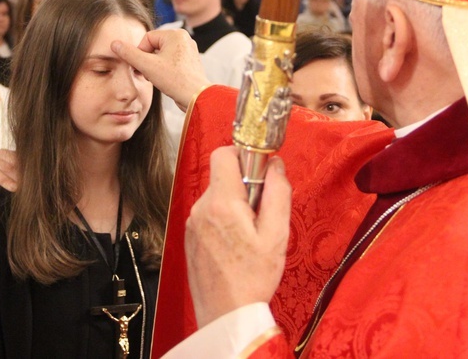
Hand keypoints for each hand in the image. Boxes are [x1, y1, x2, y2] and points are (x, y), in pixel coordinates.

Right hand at [111, 29, 210, 110]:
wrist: (197, 98)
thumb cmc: (175, 80)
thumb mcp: (147, 66)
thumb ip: (129, 54)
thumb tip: (114, 44)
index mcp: (176, 34)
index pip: (147, 39)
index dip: (139, 54)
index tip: (141, 68)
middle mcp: (184, 39)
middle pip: (154, 46)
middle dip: (147, 61)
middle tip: (146, 74)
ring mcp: (188, 51)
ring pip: (161, 55)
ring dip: (154, 67)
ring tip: (156, 78)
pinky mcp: (189, 62)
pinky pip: (170, 62)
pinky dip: (164, 70)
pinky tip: (165, 81)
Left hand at [185, 146, 291, 326]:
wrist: (225, 315)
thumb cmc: (254, 277)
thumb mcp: (277, 235)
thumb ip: (278, 193)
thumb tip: (276, 164)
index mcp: (222, 202)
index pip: (223, 153)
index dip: (243, 155)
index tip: (260, 172)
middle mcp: (201, 208)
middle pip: (222, 177)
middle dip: (244, 186)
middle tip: (261, 213)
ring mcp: (192, 223)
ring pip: (216, 197)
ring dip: (234, 205)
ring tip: (250, 235)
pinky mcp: (190, 237)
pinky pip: (209, 215)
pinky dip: (223, 220)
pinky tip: (236, 245)